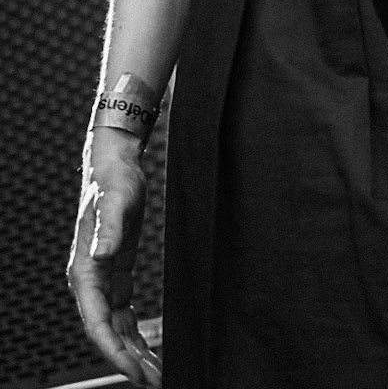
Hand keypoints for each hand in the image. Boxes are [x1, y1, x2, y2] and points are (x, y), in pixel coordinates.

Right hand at [68, 136, 161, 384]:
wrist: (115, 167)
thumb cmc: (113, 184)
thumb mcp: (115, 202)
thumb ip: (108, 229)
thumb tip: (102, 256)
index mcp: (84, 273)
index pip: (97, 324)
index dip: (114, 352)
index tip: (134, 371)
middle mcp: (90, 283)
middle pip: (107, 334)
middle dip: (128, 360)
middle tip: (154, 381)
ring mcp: (102, 282)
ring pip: (116, 330)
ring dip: (133, 353)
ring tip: (156, 374)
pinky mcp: (117, 277)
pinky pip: (123, 317)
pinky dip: (135, 335)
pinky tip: (150, 350)